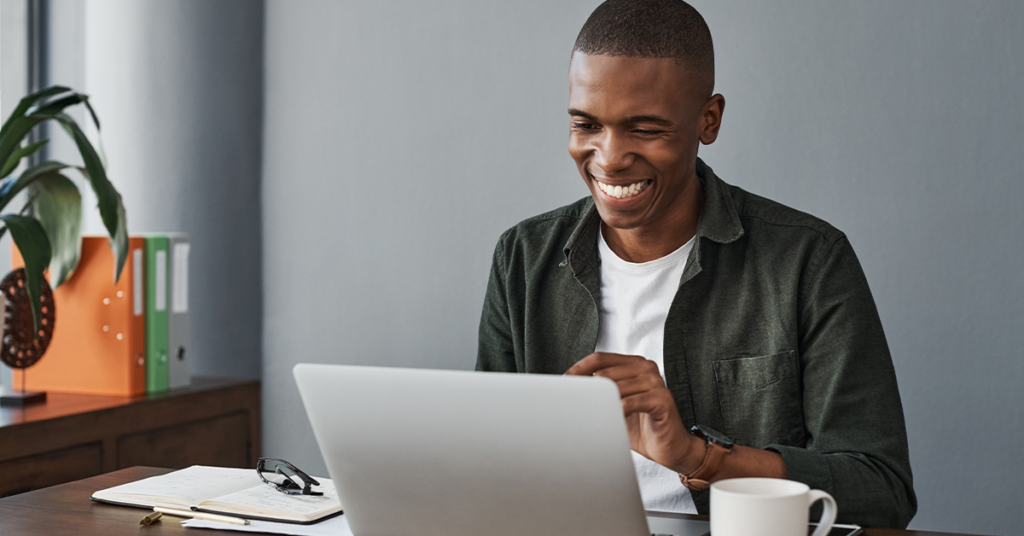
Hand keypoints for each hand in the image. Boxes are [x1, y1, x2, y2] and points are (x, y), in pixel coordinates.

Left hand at [565, 352, 698, 472]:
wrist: (668, 447)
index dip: (579, 369)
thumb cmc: (641, 426)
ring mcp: (656, 381)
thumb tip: (569, 389)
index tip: (565, 382)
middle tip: (574, 404)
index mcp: (634, 364)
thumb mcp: (615, 405)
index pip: (600, 358)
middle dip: (588, 390)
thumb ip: (600, 393)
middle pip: (605, 372)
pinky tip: (613, 419)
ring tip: (592, 416)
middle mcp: (646, 368)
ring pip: (616, 386)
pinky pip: (632, 402)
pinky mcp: (663, 399)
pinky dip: (618, 411)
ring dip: (602, 403)